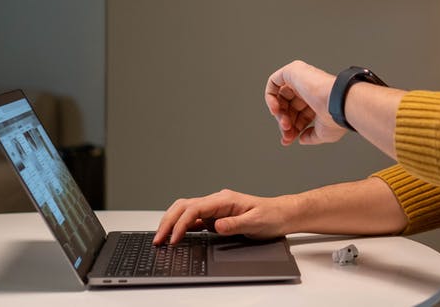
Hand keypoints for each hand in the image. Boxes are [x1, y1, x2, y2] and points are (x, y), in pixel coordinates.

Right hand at [153, 189, 293, 244]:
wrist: (282, 214)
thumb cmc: (271, 216)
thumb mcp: (256, 222)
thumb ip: (235, 224)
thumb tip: (216, 225)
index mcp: (224, 199)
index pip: (194, 209)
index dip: (181, 224)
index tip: (174, 239)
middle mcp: (217, 201)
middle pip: (184, 207)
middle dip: (168, 222)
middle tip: (158, 239)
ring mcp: (215, 208)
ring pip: (186, 211)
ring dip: (172, 222)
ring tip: (162, 238)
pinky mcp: (216, 217)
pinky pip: (194, 219)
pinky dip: (182, 226)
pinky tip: (176, 236)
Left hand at [264, 60, 345, 145]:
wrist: (338, 104)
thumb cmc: (336, 116)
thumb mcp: (323, 134)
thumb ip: (310, 136)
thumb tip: (301, 139)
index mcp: (318, 101)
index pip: (299, 115)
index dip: (292, 128)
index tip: (289, 139)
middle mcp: (310, 89)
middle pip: (288, 107)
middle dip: (285, 123)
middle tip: (287, 133)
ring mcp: (301, 79)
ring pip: (281, 97)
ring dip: (279, 113)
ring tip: (284, 124)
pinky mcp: (294, 71)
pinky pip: (274, 81)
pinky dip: (270, 96)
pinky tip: (275, 109)